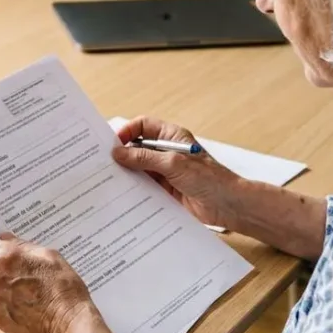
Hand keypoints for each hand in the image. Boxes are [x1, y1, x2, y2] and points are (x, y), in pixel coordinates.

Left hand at [0, 229, 97, 332]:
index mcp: (2, 259)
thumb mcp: (48, 255)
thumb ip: (22, 246)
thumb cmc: (63, 288)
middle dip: (1, 262)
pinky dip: (9, 300)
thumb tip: (7, 240)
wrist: (69, 325)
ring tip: (29, 287)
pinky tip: (29, 303)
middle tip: (22, 265)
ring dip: (5, 282)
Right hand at [111, 116, 244, 228]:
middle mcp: (166, 152)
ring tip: (109, 180)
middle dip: (122, 154)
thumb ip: (144, 158)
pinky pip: (143, 187)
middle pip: (137, 147)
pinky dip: (133, 189)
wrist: (228, 205)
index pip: (143, 126)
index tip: (114, 144)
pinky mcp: (165, 190)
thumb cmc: (210, 179)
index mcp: (171, 137)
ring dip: (126, 173)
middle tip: (104, 162)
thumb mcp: (173, 164)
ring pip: (138, 169)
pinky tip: (122, 195)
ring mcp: (165, 172)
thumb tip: (118, 153)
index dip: (127, 131)